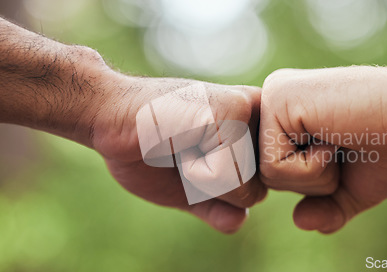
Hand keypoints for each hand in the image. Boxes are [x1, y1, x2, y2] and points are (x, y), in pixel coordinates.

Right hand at [88, 71, 266, 233]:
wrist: (109, 116)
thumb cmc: (147, 149)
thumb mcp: (188, 187)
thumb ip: (218, 207)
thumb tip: (239, 220)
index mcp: (254, 131)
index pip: (259, 191)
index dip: (219, 190)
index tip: (191, 157)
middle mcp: (260, 116)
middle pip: (257, 191)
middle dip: (213, 186)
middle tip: (184, 148)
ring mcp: (249, 110)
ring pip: (246, 186)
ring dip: (201, 178)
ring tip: (181, 141)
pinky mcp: (233, 109)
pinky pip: (226, 175)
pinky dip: (194, 171)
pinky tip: (177, 139)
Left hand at [259, 66, 386, 232]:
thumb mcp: (351, 188)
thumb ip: (324, 208)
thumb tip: (300, 221)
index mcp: (287, 118)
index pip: (275, 174)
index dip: (313, 181)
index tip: (345, 148)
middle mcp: (274, 102)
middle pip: (266, 176)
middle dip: (312, 180)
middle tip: (344, 144)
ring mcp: (273, 97)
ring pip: (267, 174)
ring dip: (315, 174)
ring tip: (340, 138)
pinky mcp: (278, 98)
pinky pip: (274, 166)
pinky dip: (312, 167)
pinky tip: (334, 135)